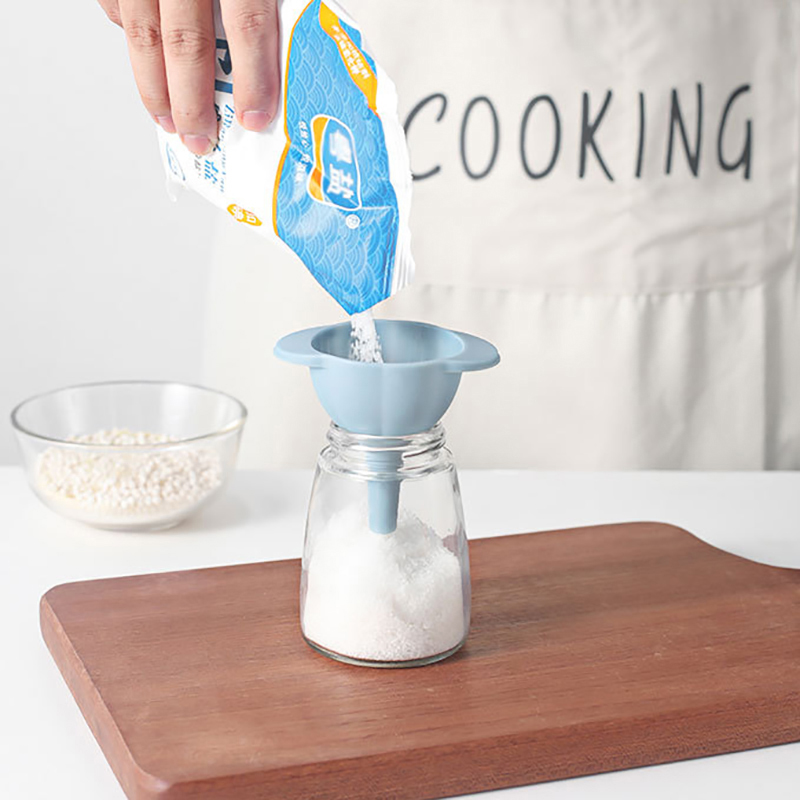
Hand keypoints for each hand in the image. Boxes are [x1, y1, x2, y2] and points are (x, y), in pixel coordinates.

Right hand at [98, 0, 279, 154]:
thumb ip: (265, 8)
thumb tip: (282, 59)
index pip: (246, 24)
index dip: (252, 78)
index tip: (255, 119)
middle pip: (187, 42)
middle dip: (194, 103)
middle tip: (202, 140)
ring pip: (144, 35)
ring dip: (156, 89)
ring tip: (169, 124)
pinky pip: (117, 8)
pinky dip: (132, 44)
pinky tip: (149, 71)